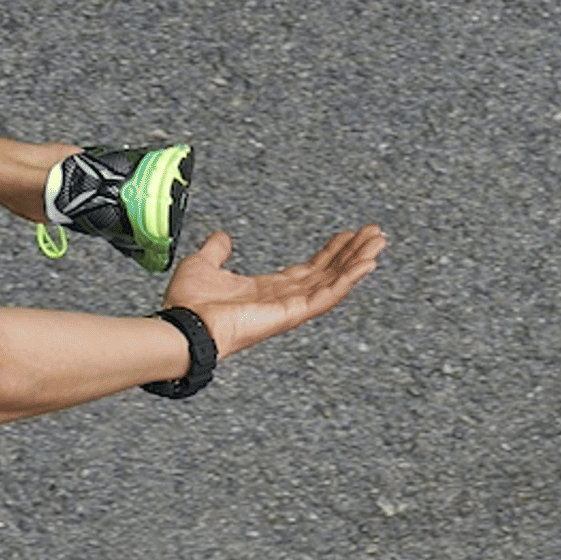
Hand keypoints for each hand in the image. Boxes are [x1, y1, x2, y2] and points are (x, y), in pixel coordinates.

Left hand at [162, 224, 386, 360]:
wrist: (182, 325)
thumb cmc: (188, 304)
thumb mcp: (202, 264)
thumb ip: (216, 251)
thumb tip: (222, 237)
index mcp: (267, 290)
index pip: (308, 269)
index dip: (330, 252)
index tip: (349, 234)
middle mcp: (282, 300)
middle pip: (327, 274)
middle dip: (352, 253)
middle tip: (375, 234)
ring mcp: (289, 309)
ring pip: (333, 283)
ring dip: (357, 262)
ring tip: (378, 243)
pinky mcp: (291, 314)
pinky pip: (326, 296)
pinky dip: (348, 280)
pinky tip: (366, 264)